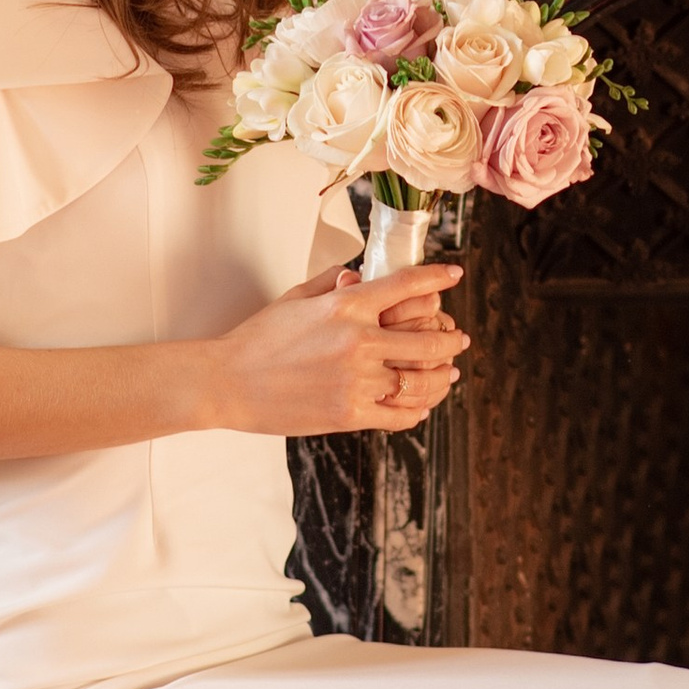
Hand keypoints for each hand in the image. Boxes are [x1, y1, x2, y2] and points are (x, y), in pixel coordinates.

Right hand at [200, 263, 468, 435]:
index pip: (407, 286)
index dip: (437, 279)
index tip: (454, 274)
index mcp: (345, 306)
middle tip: (460, 339)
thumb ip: (332, 283)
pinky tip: (421, 405)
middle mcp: (358, 341)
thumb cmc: (258, 339)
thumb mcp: (295, 297)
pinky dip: (417, 410)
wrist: (228, 382)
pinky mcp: (349, 413)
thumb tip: (359, 276)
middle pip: (427, 340)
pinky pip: (399, 414)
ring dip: (442, 377)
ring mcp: (356, 380)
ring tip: (449, 374)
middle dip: (452, 340)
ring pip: (420, 381)